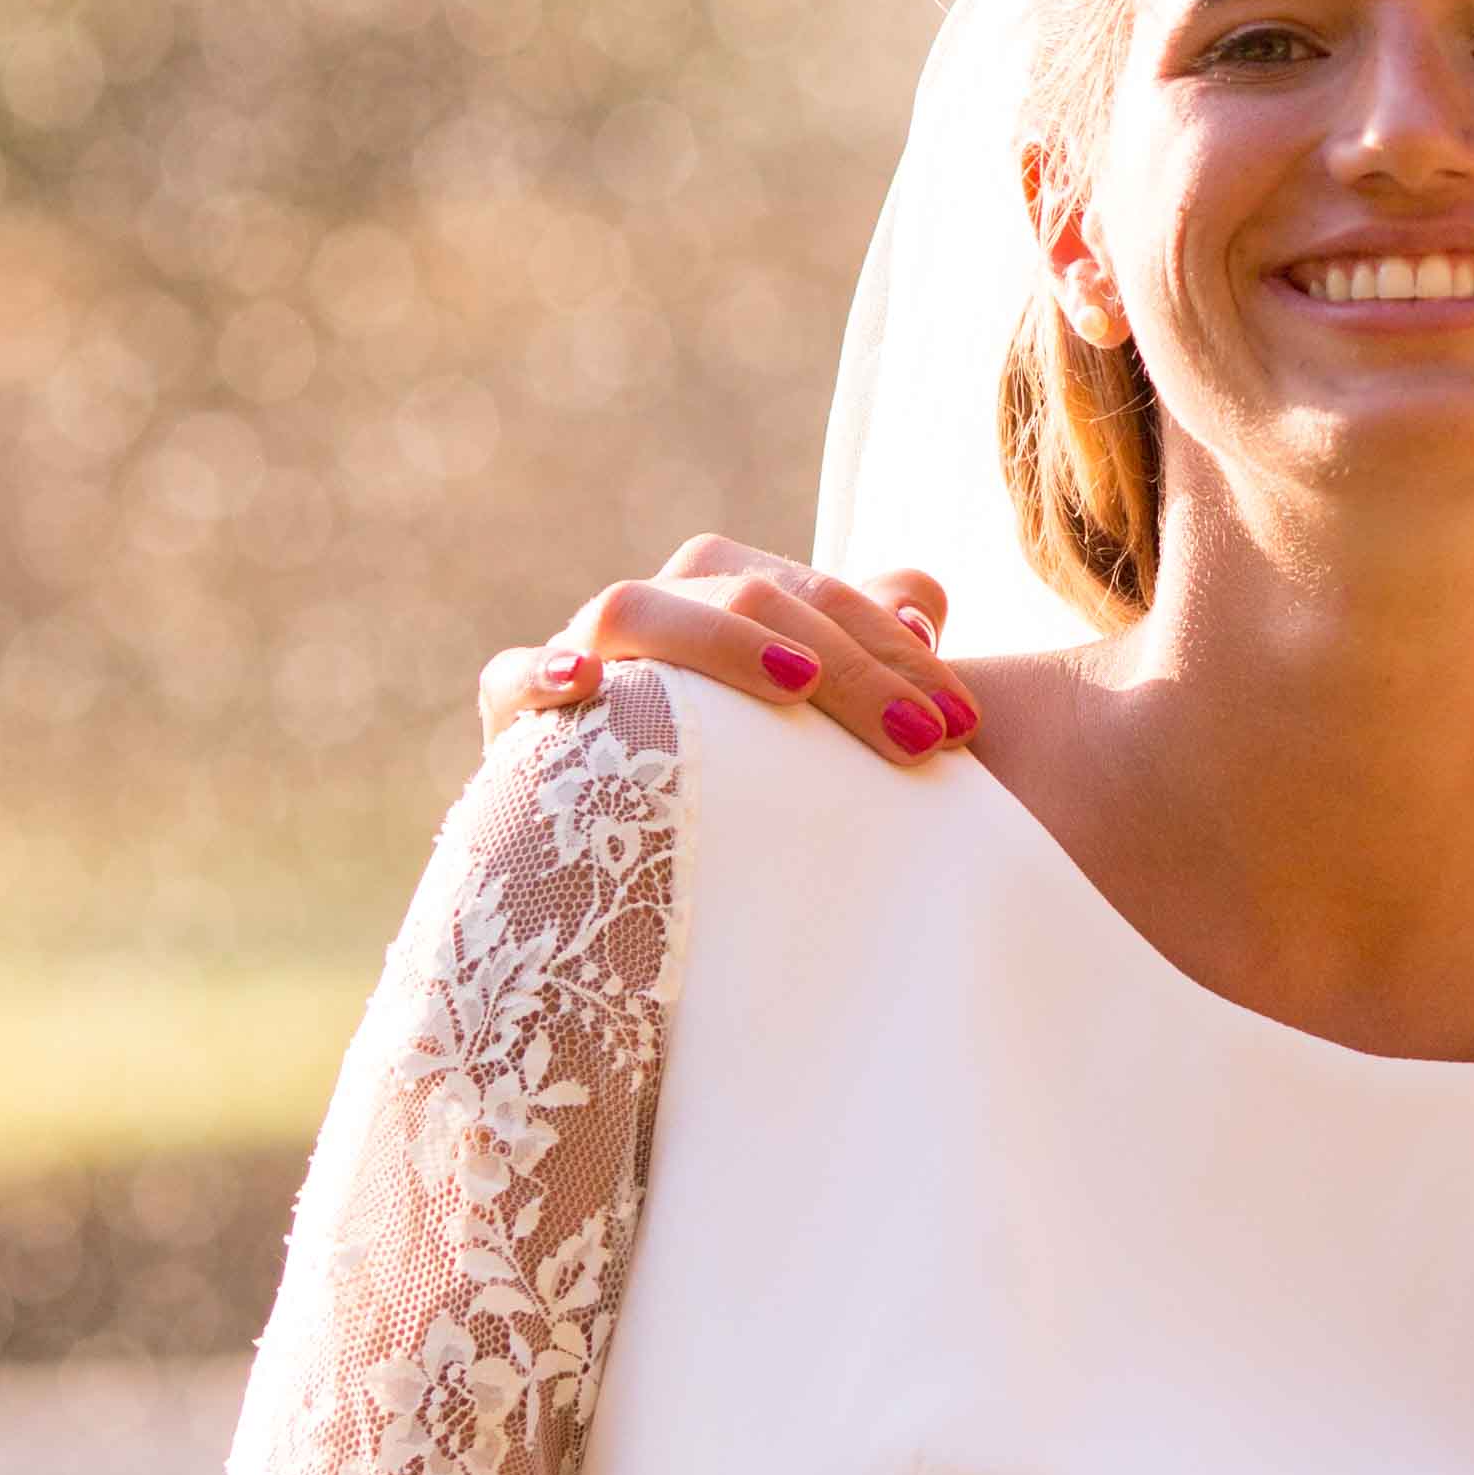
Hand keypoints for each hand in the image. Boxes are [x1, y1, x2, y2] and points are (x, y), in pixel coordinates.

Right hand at [477, 544, 974, 765]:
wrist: (626, 881)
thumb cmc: (751, 792)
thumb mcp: (823, 728)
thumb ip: (872, 648)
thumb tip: (923, 607)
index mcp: (729, 598)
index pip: (820, 592)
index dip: (895, 648)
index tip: (963, 723)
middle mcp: (659, 612)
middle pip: (751, 595)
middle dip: (847, 660)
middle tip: (922, 737)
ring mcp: (583, 656)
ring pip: (638, 608)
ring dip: (721, 640)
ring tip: (796, 683)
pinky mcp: (516, 723)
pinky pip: (510, 680)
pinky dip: (542, 673)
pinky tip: (583, 684)